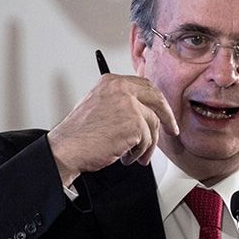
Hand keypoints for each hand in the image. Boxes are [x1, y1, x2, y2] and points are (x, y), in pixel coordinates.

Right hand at [47, 73, 179, 186]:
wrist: (67, 148)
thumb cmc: (80, 134)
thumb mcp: (100, 106)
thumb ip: (121, 103)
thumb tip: (146, 112)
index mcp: (112, 82)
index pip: (145, 86)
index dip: (158, 101)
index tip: (164, 112)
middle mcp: (121, 88)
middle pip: (157, 100)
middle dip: (167, 118)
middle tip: (171, 130)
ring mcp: (129, 105)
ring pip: (153, 125)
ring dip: (147, 145)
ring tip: (135, 155)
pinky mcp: (134, 123)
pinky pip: (147, 141)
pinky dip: (138, 152)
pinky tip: (125, 156)